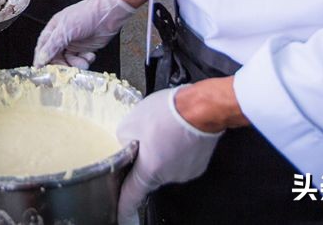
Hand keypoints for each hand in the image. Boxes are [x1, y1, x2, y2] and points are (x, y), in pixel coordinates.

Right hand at [34, 0, 135, 67]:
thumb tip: (40, 59)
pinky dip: (85, 61)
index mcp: (54, 30)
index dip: (42, 59)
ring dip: (75, 64)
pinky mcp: (85, 49)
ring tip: (82, 63)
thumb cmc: (86, 14)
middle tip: (66, 71)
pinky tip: (90, 56)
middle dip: (60, 65)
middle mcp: (62, 38)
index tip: (43, 70)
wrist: (108, 15)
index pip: (43, 48)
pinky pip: (80, 60)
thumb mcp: (65, 30)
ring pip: (68, 61)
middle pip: (55, 57)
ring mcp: (74, 44)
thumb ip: (52, 46)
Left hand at [116, 86, 222, 223]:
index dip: (124, 205)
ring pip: (167, 166)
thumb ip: (124, 139)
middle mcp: (169, 176)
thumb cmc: (168, 113)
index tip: (121, 213)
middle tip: (145, 139)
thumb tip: (128, 144)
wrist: (202, 108)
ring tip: (164, 130)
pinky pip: (181, 160)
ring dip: (162, 153)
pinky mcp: (199, 164)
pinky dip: (177, 149)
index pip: (132, 195)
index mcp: (150, 170)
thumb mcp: (131, 122)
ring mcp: (186, 172)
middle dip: (145, 160)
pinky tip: (177, 132)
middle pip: (150, 174)